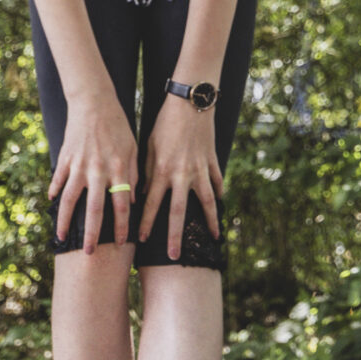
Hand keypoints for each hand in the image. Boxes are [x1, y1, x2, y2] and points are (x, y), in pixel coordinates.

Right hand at [48, 90, 138, 254]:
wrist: (94, 102)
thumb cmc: (118, 126)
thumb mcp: (132, 149)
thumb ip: (132, 175)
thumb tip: (132, 201)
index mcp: (117, 169)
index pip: (121, 205)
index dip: (121, 226)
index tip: (120, 243)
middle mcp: (97, 170)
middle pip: (94, 208)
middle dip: (93, 233)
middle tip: (89, 253)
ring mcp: (78, 165)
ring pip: (70, 199)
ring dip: (66, 220)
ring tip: (62, 237)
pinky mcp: (65, 158)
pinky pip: (59, 180)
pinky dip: (55, 192)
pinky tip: (52, 204)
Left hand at [137, 94, 223, 261]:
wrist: (190, 103)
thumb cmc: (165, 123)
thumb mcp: (149, 147)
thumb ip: (147, 172)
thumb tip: (144, 194)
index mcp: (162, 171)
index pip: (151, 204)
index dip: (145, 223)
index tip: (139, 239)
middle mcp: (182, 175)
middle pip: (178, 212)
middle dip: (174, 236)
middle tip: (173, 256)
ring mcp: (201, 170)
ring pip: (207, 202)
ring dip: (210, 221)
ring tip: (215, 237)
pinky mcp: (213, 162)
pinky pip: (217, 181)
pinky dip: (219, 193)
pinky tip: (220, 203)